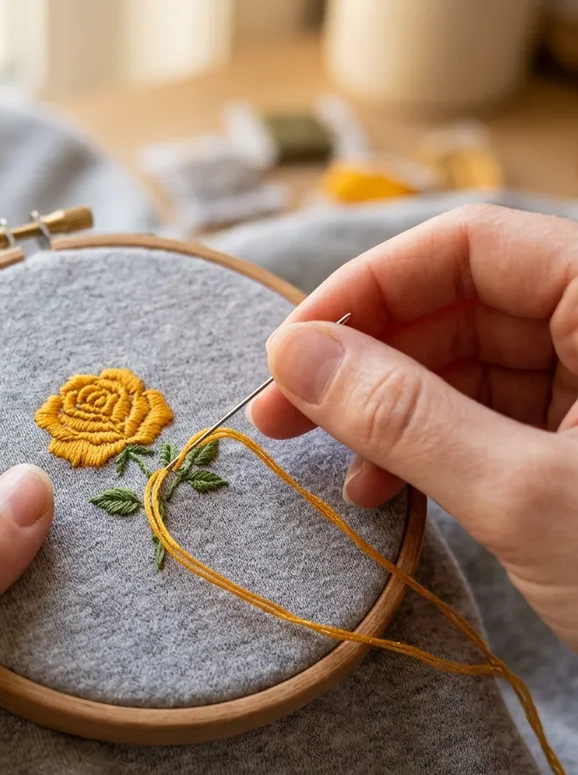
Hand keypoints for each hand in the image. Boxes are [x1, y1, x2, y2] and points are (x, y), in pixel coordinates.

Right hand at [250, 204, 577, 649]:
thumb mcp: (524, 495)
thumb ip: (402, 414)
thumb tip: (292, 354)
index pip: (467, 247)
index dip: (365, 291)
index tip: (290, 351)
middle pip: (458, 309)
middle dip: (364, 364)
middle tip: (282, 416)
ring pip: (465, 370)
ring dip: (389, 416)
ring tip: (339, 473)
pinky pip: (487, 423)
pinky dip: (429, 452)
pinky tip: (388, 491)